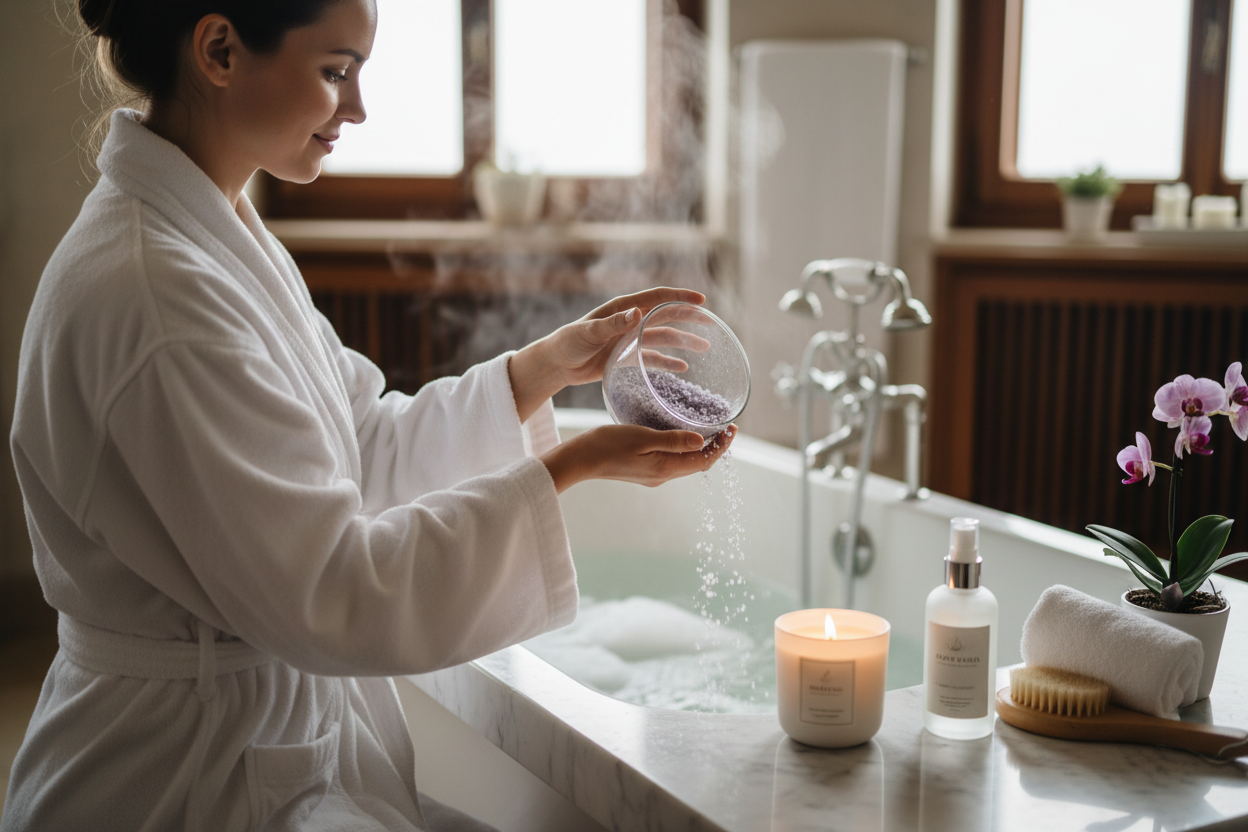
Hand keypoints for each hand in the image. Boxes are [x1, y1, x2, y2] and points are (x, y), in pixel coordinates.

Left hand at [509, 287, 705, 421]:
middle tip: (711, 323)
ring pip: (663, 338)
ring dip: (683, 342)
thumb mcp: (588, 332)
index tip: (702, 300)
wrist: (556, 363)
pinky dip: (667, 362)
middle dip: (689, 318)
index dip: (680, 297)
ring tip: (704, 348)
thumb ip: (612, 324)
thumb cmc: (568, 343)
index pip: (657, 298)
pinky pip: (652, 358)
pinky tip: (682, 368)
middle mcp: (630, 321)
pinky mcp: (626, 357)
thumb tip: (636, 313)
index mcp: (623, 309)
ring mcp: (630, 339)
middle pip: (666, 316)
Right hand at [540, 424, 735, 492]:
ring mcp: (653, 476)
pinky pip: (673, 462)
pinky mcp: (645, 472)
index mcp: (666, 468)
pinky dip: (685, 450)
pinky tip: (682, 436)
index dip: (722, 446)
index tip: (733, 428)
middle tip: (726, 427)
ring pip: (686, 464)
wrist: (580, 459)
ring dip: (701, 449)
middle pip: (698, 464)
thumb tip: (702, 441)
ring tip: (709, 429)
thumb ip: (673, 440)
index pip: (705, 460)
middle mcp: (663, 477)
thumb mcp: (643, 437)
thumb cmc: (608, 444)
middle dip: (716, 447)